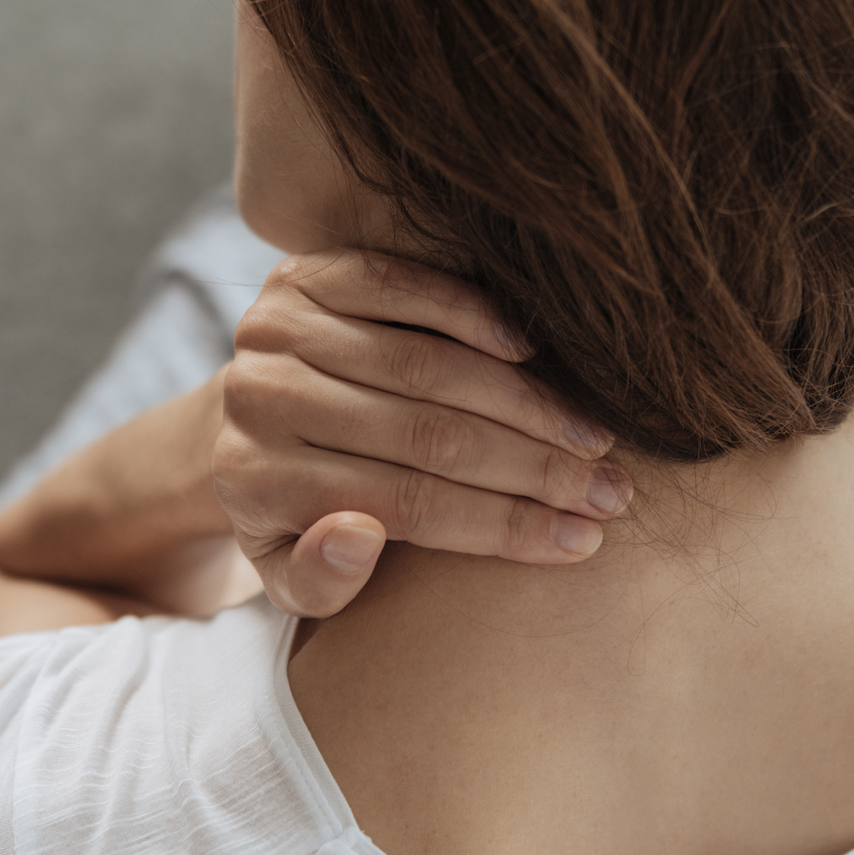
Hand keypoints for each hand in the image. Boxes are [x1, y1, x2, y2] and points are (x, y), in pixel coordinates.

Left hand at [214, 249, 630, 618]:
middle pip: (426, 435)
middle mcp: (259, 397)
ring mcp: (278, 328)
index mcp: (255, 481)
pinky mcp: (303, 274)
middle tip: (610, 492)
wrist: (242, 422)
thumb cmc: (291, 511)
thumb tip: (360, 534)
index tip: (582, 540)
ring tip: (594, 439)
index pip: (407, 506)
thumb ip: (319, 580)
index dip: (504, 525)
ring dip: (525, 402)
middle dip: (535, 469)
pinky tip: (531, 352)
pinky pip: (402, 288)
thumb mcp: (292, 575)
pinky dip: (473, 315)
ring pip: (426, 365)